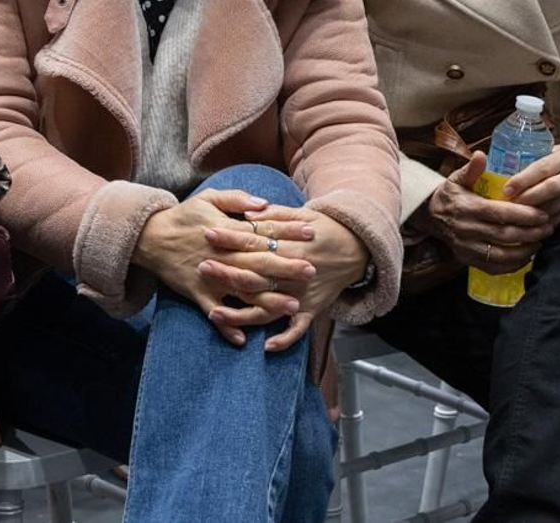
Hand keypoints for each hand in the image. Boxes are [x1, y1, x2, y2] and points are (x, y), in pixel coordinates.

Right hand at [133, 190, 313, 346]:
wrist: (150, 238)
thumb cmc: (184, 216)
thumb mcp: (209, 198)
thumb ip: (237, 199)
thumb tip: (264, 204)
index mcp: (227, 232)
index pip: (264, 232)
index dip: (288, 231)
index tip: (311, 231)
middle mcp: (222, 257)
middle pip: (259, 264)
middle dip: (286, 267)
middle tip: (311, 270)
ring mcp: (210, 278)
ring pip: (244, 291)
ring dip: (268, 301)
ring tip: (292, 306)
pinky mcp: (197, 294)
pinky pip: (214, 314)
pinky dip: (227, 327)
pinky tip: (244, 339)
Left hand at [202, 205, 369, 351]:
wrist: (358, 248)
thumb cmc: (325, 229)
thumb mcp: (303, 215)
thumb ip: (275, 215)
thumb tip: (248, 213)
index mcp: (290, 246)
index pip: (254, 241)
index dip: (230, 237)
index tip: (208, 232)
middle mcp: (294, 272)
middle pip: (254, 274)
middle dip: (227, 272)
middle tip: (201, 267)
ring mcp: (302, 293)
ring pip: (268, 307)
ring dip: (241, 314)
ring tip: (214, 313)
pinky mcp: (312, 309)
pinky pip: (297, 329)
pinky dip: (284, 339)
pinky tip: (265, 346)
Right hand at [413, 152, 551, 273]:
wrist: (431, 216)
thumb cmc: (451, 195)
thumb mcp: (457, 178)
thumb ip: (471, 169)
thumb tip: (481, 154)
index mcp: (466, 208)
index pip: (498, 213)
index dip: (523, 215)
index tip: (543, 214)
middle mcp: (465, 230)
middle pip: (503, 235)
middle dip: (530, 233)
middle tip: (549, 228)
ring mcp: (466, 247)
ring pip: (500, 255)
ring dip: (524, 251)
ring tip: (541, 242)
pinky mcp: (467, 259)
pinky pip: (493, 267)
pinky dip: (512, 265)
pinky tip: (526, 257)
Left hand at [502, 140, 559, 228]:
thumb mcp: (559, 149)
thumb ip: (537, 159)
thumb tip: (505, 167)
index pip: (543, 168)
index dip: (524, 179)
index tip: (507, 189)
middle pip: (550, 189)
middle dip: (529, 199)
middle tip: (507, 206)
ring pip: (557, 207)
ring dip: (535, 216)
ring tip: (515, 220)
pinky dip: (547, 226)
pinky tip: (532, 231)